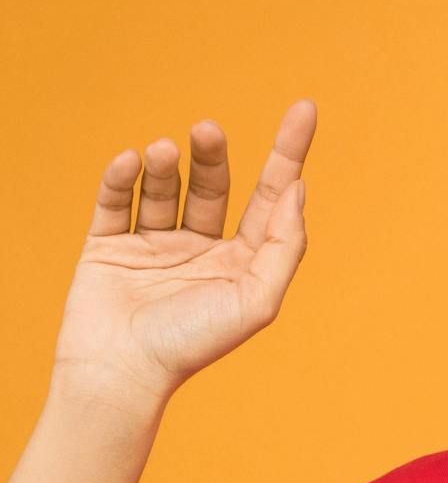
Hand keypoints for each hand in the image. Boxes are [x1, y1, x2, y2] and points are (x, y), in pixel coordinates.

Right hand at [50, 101, 315, 408]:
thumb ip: (283, 245)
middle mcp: (199, 249)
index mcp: (240, 261)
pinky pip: (114, 202)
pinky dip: (120, 178)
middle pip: (212, 184)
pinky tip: (129, 162)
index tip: (305, 108)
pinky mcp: (107, 247)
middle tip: (207, 130)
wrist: (120, 374)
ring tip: (164, 151)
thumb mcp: (257, 300)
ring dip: (166, 165)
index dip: (287, 152)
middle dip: (212, 155)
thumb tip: (298, 190)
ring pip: (163, 188)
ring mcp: (152, 247)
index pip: (268, 196)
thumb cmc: (192, 345)